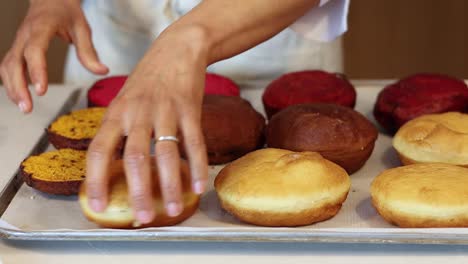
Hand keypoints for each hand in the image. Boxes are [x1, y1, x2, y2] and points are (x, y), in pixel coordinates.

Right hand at [0, 0, 107, 112]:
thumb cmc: (65, 11)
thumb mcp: (82, 28)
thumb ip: (89, 51)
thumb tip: (102, 71)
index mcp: (41, 27)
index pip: (35, 51)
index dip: (36, 71)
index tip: (41, 91)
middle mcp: (25, 35)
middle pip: (14, 62)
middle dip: (18, 87)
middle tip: (28, 108)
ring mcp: (18, 41)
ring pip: (7, 66)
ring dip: (12, 88)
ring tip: (24, 108)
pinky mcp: (16, 48)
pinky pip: (8, 66)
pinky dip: (11, 83)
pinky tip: (19, 98)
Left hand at [85, 25, 208, 223]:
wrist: (177, 49)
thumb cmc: (148, 79)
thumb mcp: (124, 100)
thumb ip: (119, 130)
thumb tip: (113, 167)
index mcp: (116, 113)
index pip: (99, 151)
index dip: (96, 180)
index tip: (97, 205)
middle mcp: (138, 113)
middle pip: (134, 158)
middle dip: (138, 191)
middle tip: (141, 217)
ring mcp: (165, 111)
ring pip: (166, 154)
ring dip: (170, 185)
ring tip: (172, 210)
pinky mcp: (190, 109)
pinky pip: (195, 142)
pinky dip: (197, 166)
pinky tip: (199, 186)